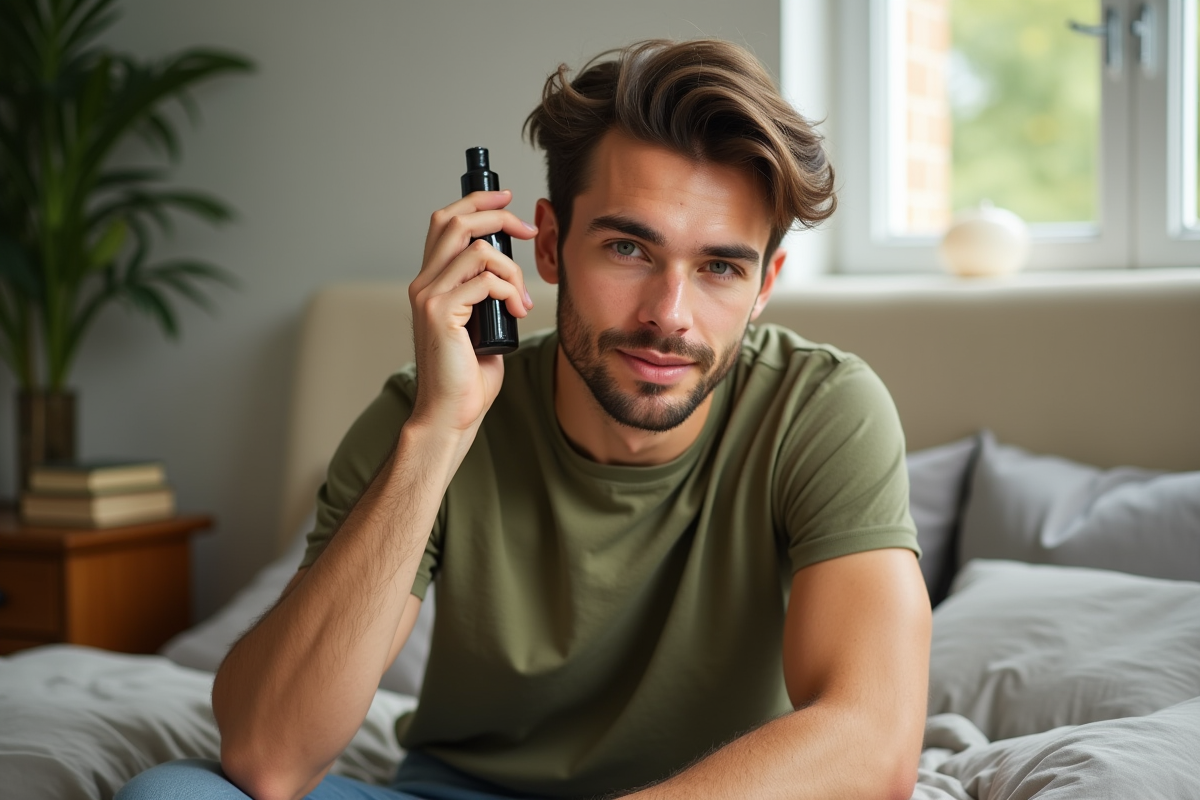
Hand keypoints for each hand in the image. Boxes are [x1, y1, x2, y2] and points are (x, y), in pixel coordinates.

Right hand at [407, 189, 536, 434]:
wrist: (452, 412)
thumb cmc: (468, 375)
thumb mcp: (481, 323)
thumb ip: (485, 294)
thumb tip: (508, 272)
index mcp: (430, 282)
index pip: (444, 222)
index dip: (476, 202)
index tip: (507, 199)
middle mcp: (423, 283)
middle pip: (455, 221)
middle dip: (496, 215)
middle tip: (527, 229)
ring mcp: (428, 297)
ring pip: (477, 251)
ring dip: (512, 269)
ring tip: (523, 298)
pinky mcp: (441, 313)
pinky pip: (484, 281)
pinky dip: (510, 291)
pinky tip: (518, 312)